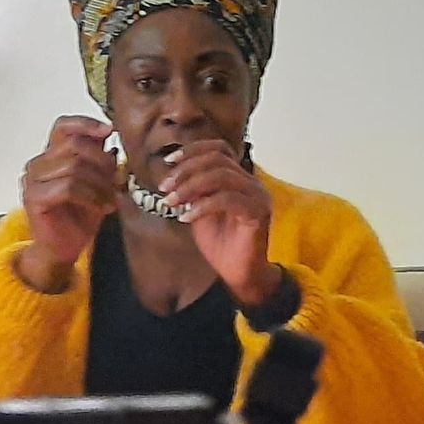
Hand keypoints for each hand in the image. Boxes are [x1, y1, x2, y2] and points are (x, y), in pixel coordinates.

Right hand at [18, 117, 116, 284]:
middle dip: (103, 162)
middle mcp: (38, 163)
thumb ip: (101, 159)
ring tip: (110, 199)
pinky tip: (102, 208)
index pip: (64, 126)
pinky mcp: (33, 198)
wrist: (64, 248)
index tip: (110, 131)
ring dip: (100, 184)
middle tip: (116, 182)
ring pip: (74, 167)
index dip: (86, 124)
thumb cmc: (81, 215)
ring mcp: (32, 180)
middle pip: (76, 145)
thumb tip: (110, 135)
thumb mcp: (99, 182)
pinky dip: (92, 197)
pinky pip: (68, 187)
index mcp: (52, 155)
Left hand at [159, 140, 280, 309]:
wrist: (238, 274)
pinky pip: (227, 199)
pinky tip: (186, 217)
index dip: (193, 150)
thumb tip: (176, 175)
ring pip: (222, 176)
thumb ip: (194, 191)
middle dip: (186, 170)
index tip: (169, 162)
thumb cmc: (220, 244)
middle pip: (218, 159)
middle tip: (165, 188)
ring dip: (190, 187)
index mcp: (239, 178)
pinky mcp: (258, 212)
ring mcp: (258, 196)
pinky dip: (202, 206)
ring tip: (172, 202)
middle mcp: (252, 183)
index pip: (219, 149)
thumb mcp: (200, 210)